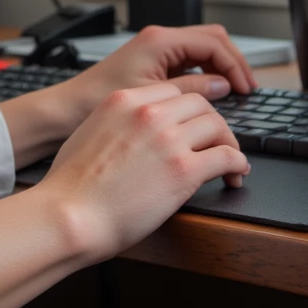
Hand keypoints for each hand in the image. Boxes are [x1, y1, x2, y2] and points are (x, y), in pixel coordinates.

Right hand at [39, 81, 249, 261]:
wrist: (70, 215)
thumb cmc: (70, 186)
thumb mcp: (87, 134)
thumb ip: (113, 124)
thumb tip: (126, 134)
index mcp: (123, 101)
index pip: (172, 92)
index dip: (188, 109)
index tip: (193, 123)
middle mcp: (149, 114)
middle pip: (199, 104)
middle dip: (211, 123)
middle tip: (215, 141)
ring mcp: (168, 140)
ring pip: (217, 126)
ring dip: (228, 142)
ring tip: (230, 159)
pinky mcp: (184, 170)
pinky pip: (227, 156)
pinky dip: (237, 164)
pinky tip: (236, 172)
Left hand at [55, 23, 256, 132]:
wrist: (65, 112)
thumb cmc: (97, 103)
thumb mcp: (152, 99)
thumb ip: (191, 89)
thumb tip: (222, 86)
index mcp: (159, 41)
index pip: (214, 43)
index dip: (235, 65)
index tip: (246, 88)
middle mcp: (158, 40)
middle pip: (212, 40)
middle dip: (233, 62)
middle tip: (246, 88)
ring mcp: (155, 50)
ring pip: (202, 50)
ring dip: (220, 68)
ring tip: (233, 94)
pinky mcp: (151, 64)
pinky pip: (188, 62)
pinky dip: (204, 74)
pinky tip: (209, 96)